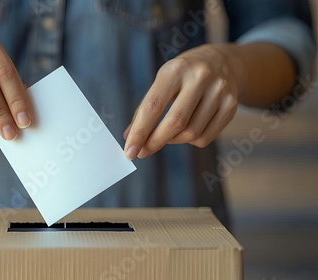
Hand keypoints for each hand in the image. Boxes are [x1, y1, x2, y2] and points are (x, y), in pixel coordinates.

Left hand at [124, 44, 243, 158]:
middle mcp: (199, 77)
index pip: (153, 106)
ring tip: (166, 134)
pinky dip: (190, 141)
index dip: (140, 132)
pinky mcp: (231, 105)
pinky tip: (186, 130)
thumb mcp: (162, 82)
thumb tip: (130, 137)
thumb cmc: (182, 75)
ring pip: (191, 133)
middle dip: (155, 142)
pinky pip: (205, 138)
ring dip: (173, 141)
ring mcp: (219, 91)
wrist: (222, 61)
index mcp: (175, 70)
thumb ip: (145, 109)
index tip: (129, 151)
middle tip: (142, 152)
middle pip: (175, 122)